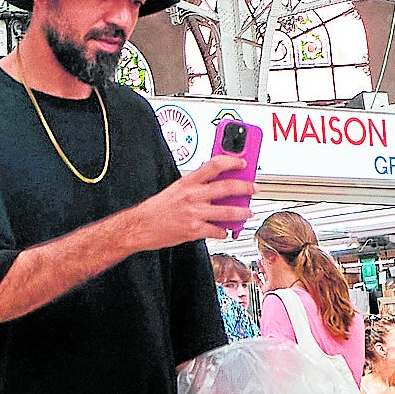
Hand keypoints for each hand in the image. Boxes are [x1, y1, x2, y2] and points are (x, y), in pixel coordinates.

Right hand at [133, 156, 255, 247]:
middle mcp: (193, 196)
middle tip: (254, 188)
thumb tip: (217, 184)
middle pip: (227, 187)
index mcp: (188, 182)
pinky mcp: (194, 230)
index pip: (214, 165)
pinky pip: (217, 231)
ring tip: (248, 212)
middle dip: (245, 187)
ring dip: (242, 212)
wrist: (140, 226)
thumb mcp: (176, 189)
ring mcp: (195, 213)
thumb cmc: (156, 208)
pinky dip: (223, 232)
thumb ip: (196, 186)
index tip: (242, 162)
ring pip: (228, 212)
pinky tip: (224, 231)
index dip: (232, 161)